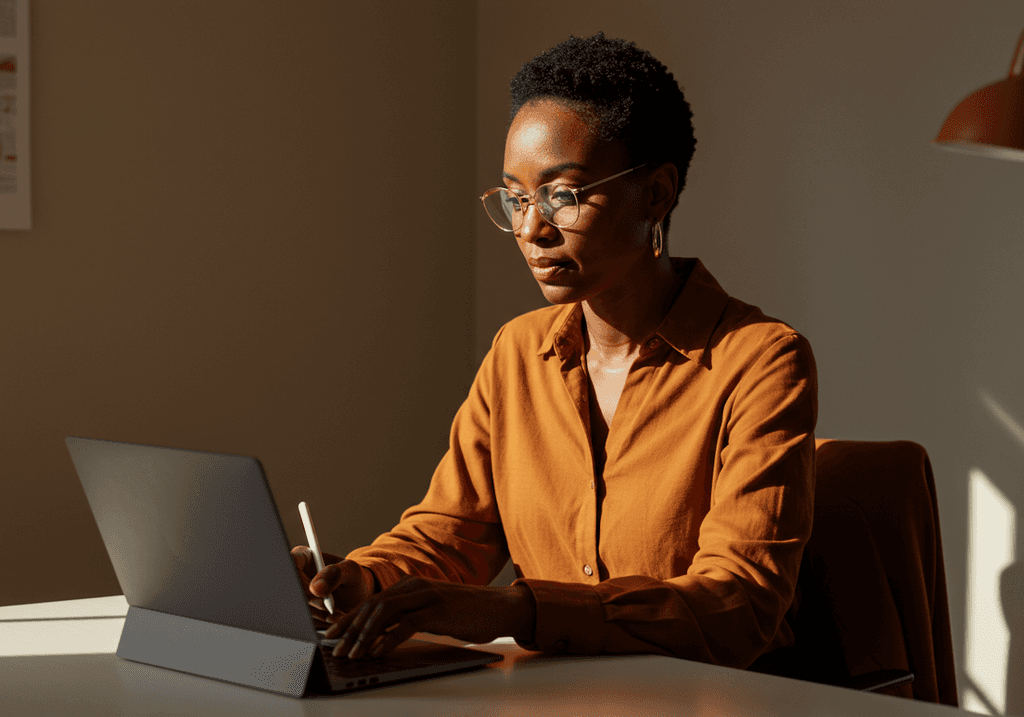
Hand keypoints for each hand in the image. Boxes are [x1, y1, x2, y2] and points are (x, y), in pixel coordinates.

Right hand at [290, 546, 375, 627]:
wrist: (358, 596)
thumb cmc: (353, 577)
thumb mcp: (351, 571)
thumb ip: (335, 574)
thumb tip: (315, 588)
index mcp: (303, 558)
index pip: (289, 565)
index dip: (298, 581)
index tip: (314, 593)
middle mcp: (294, 576)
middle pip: (289, 591)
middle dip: (309, 603)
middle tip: (330, 609)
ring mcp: (294, 595)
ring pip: (295, 608)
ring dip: (316, 616)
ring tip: (338, 614)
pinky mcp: (297, 612)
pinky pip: (300, 621)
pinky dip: (318, 624)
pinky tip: (333, 620)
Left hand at [324, 576, 535, 658]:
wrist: (498, 607)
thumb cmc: (464, 613)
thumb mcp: (430, 613)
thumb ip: (406, 619)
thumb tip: (377, 638)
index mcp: (410, 585)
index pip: (371, 601)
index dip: (349, 618)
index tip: (332, 634)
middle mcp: (415, 586)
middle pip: (373, 605)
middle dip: (350, 629)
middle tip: (336, 648)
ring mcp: (427, 596)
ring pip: (385, 612)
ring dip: (365, 635)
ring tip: (353, 653)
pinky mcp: (439, 610)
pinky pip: (407, 624)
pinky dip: (389, 638)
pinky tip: (379, 651)